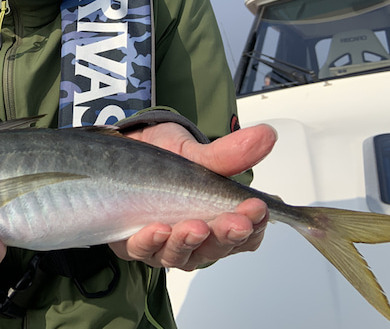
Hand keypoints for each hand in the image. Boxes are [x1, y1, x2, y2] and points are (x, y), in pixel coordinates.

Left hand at [109, 122, 276, 270]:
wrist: (122, 154)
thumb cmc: (165, 161)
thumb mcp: (197, 154)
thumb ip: (229, 154)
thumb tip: (266, 135)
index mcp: (217, 221)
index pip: (245, 235)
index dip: (255, 226)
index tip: (257, 208)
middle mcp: (195, 241)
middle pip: (216, 249)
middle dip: (226, 235)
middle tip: (235, 222)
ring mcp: (164, 245)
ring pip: (181, 255)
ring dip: (189, 242)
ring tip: (196, 227)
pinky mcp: (134, 244)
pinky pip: (143, 249)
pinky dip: (151, 242)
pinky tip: (158, 229)